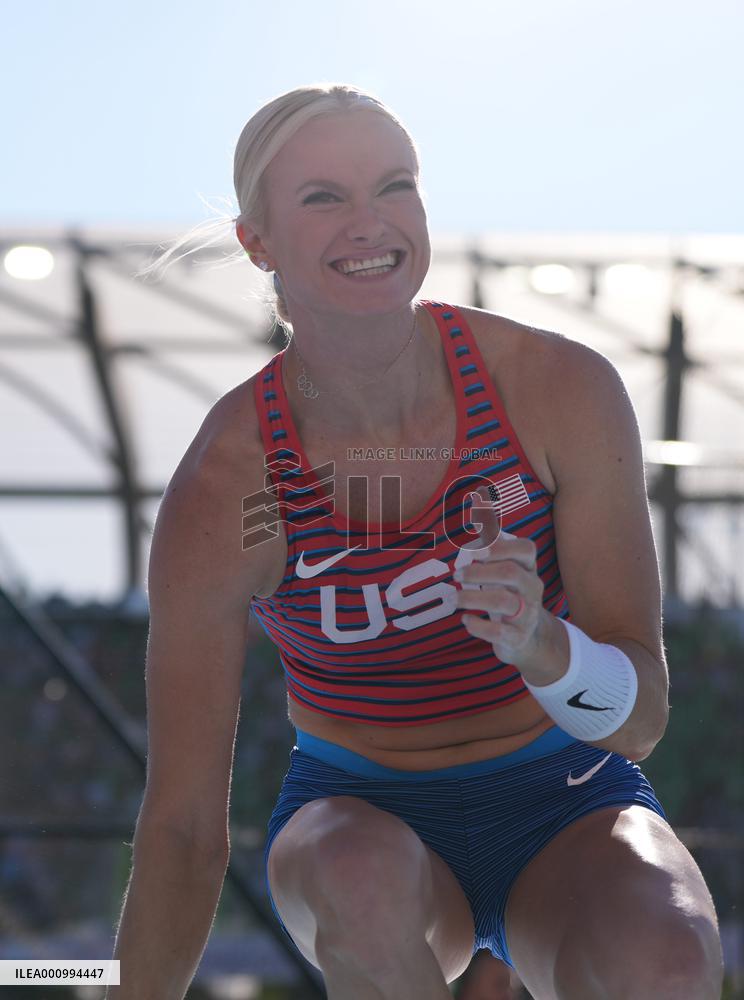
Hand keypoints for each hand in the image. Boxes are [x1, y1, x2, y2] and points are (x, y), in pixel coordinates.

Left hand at [454, 485, 544, 665]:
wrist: (528, 638)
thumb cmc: (509, 595)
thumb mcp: (504, 569)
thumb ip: (492, 542)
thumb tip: (477, 502)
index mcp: (529, 568)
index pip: (526, 549)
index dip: (500, 546)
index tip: (475, 550)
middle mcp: (532, 589)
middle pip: (510, 573)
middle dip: (479, 572)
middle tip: (457, 575)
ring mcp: (527, 614)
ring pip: (503, 602)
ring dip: (472, 597)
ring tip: (454, 599)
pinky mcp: (517, 637)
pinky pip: (499, 631)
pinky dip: (478, 626)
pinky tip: (466, 621)